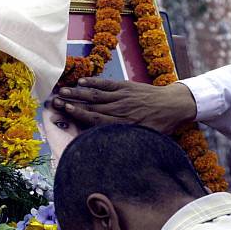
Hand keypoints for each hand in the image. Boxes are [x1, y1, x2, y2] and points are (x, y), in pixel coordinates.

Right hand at [52, 78, 196, 134]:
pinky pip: (107, 84)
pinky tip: (81, 82)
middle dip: (72, 102)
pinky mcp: (126, 86)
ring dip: (78, 92)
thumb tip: (108, 148)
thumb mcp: (145, 139)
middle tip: (54, 100)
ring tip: (61, 90)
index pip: (96, 118)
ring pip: (96, 94)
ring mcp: (122, 96)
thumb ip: (126, 141)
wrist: (175, 105)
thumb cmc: (159, 126)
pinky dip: (94, 82)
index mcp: (123, 123)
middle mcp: (120, 109)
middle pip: (91, 105)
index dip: (79, 114)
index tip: (64, 110)